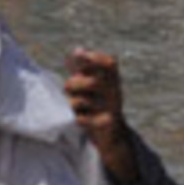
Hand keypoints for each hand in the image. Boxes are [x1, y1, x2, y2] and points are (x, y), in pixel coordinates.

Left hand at [65, 48, 137, 180]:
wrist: (112, 135)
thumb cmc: (97, 104)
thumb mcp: (91, 85)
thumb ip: (82, 68)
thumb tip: (78, 49)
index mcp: (112, 80)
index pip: (110, 63)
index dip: (94, 58)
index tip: (79, 56)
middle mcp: (115, 93)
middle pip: (94, 82)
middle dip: (75, 83)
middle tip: (68, 87)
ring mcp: (112, 109)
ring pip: (84, 101)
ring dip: (72, 102)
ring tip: (71, 103)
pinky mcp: (106, 125)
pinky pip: (83, 119)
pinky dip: (77, 118)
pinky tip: (76, 118)